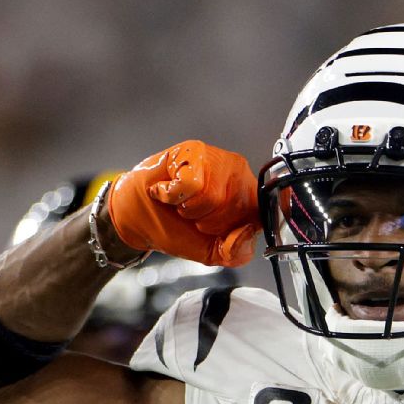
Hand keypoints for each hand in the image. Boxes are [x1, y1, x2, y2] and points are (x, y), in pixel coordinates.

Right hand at [106, 140, 260, 266]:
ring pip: (215, 196)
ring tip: (181, 202)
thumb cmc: (177, 228)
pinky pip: (192, 185)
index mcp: (251, 199)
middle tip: (193, 214)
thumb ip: (236, 252)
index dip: (238, 227)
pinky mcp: (195, 150)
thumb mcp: (212, 252)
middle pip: (236, 208)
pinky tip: (168, 190)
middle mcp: (240, 175)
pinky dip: (173, 194)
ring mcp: (219, 159)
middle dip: (208, 221)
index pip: (264, 214)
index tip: (219, 229)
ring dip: (190, 208)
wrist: (139, 216)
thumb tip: (246, 231)